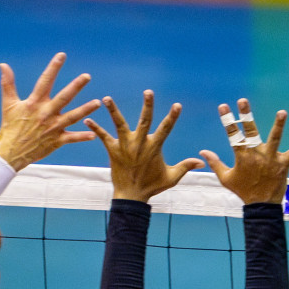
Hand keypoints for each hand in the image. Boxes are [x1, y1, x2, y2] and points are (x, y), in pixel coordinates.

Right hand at [0, 54, 101, 171]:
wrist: (11, 152)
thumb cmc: (9, 127)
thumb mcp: (8, 104)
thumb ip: (8, 83)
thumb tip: (3, 64)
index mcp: (34, 103)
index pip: (45, 81)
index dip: (53, 68)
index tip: (62, 56)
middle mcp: (46, 113)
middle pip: (64, 97)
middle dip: (76, 86)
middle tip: (87, 76)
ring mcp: (53, 127)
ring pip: (73, 116)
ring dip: (86, 109)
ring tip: (97, 102)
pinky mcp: (57, 141)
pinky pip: (72, 138)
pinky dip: (82, 136)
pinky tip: (93, 134)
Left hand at [85, 91, 202, 201]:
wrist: (131, 196)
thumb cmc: (152, 186)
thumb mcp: (171, 177)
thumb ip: (185, 167)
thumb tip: (201, 161)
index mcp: (154, 147)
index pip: (166, 129)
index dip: (172, 117)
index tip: (177, 105)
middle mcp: (140, 144)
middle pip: (145, 121)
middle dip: (147, 106)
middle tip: (148, 92)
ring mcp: (125, 146)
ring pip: (120, 124)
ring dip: (113, 111)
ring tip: (106, 98)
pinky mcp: (113, 151)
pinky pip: (103, 137)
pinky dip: (95, 128)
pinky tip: (87, 119)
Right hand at [200, 98, 288, 204]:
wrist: (261, 206)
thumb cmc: (243, 191)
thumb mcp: (226, 178)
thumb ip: (215, 163)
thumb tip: (202, 151)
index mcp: (242, 157)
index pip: (233, 135)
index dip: (228, 120)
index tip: (223, 106)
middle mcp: (256, 155)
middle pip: (250, 131)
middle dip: (246, 116)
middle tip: (243, 101)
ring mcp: (270, 159)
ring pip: (274, 139)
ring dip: (278, 126)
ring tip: (282, 112)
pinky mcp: (283, 164)